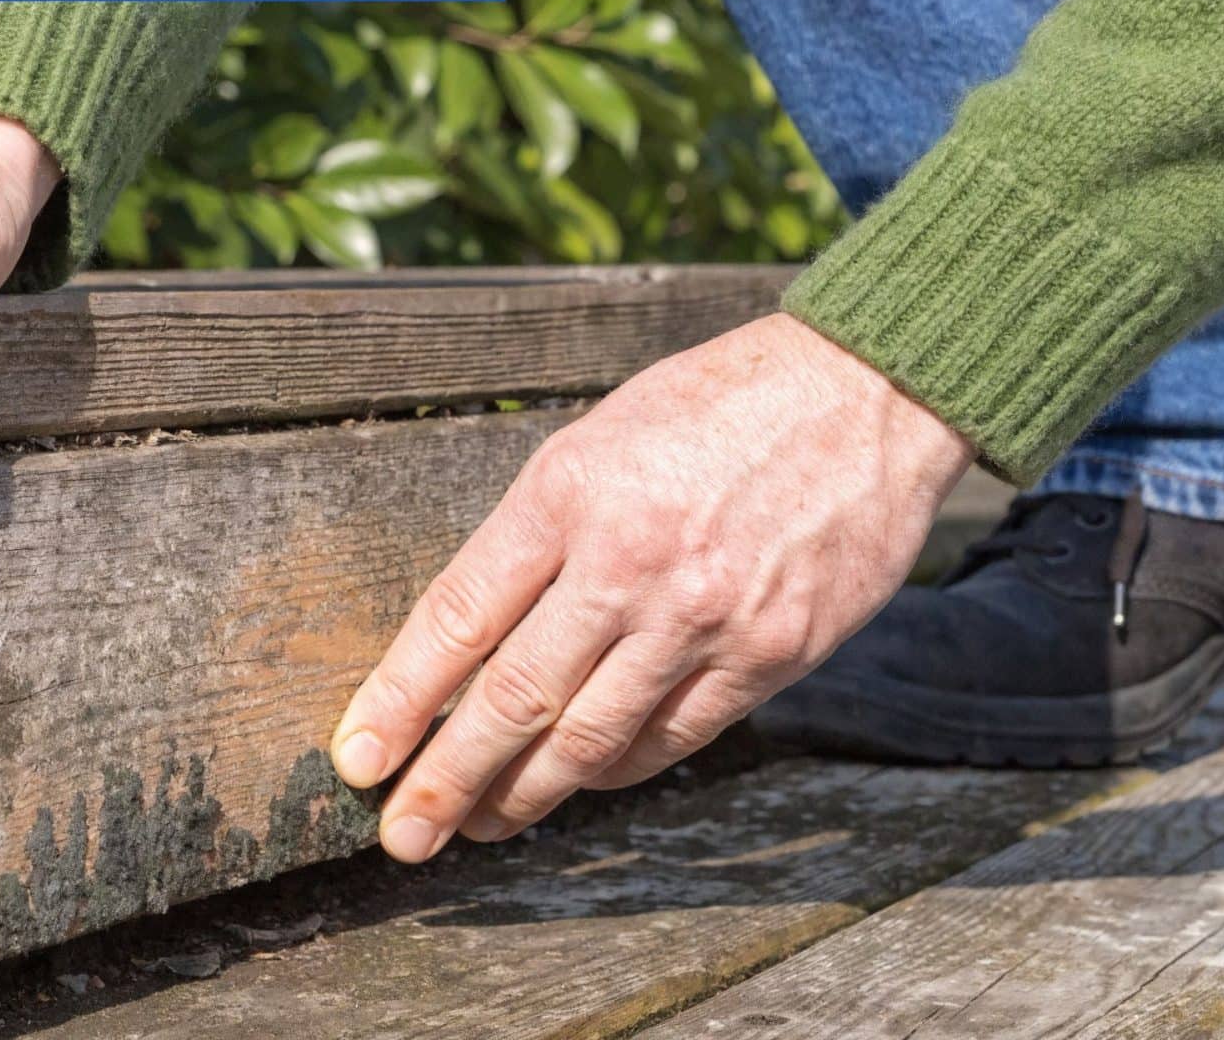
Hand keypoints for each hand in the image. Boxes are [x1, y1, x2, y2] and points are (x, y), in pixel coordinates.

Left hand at [329, 312, 974, 861]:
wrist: (867, 390)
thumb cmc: (718, 405)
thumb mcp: (599, 436)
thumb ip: (539, 535)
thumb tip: (471, 640)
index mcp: (570, 492)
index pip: (458, 618)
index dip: (399, 699)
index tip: (357, 756)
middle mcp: (630, 561)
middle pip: (513, 699)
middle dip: (445, 778)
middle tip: (401, 832)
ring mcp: (704, 616)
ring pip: (591, 738)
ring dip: (525, 794)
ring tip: (478, 824)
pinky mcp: (769, 654)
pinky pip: (672, 737)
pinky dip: (616, 769)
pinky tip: (582, 782)